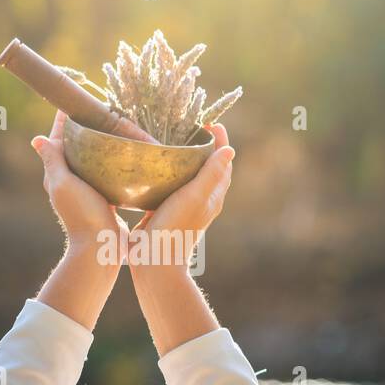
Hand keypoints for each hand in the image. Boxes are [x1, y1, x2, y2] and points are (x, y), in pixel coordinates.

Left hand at [32, 111, 127, 263]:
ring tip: (110, 127)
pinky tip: (122, 155)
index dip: (62, 122)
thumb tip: (37, 139)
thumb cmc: (80, 213)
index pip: (57, 141)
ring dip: (97, 144)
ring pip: (91, 160)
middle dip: (81, 129)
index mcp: (57, 175)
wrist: (100, 247)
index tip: (70, 102)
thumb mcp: (63, 183)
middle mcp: (69, 182)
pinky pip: (105, 174)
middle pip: (74, 149)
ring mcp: (87, 190)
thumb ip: (52, 161)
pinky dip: (110, 161)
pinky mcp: (103, 198)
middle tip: (94, 110)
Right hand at [129, 123, 234, 266]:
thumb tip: (230, 150)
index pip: (223, 162)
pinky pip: (171, 186)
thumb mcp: (195, 197)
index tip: (210, 122)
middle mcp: (202, 200)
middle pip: (209, 167)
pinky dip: (168, 172)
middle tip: (192, 127)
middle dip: (205, 145)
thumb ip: (211, 174)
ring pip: (189, 176)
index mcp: (213, 196)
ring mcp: (184, 206)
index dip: (220, 140)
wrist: (154, 261)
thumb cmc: (176, 227)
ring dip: (186, 158)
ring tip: (173, 140)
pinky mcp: (165, 210)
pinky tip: (155, 167)